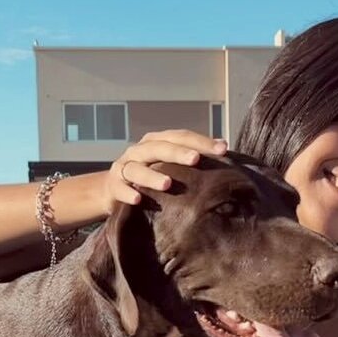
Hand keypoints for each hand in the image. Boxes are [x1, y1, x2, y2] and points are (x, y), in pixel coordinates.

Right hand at [107, 130, 226, 208]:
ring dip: (152, 176)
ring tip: (168, 184)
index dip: (201, 141)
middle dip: (178, 153)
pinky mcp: (113, 186)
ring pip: (137, 169)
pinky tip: (137, 199)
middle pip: (159, 148)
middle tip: (196, 159)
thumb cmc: (150, 176)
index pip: (180, 137)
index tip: (223, 148)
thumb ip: (191, 156)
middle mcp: (140, 151)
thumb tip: (225, 147)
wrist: (113, 189)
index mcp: (157, 142)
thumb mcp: (168, 164)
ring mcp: (124, 168)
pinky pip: (119, 189)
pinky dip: (127, 193)